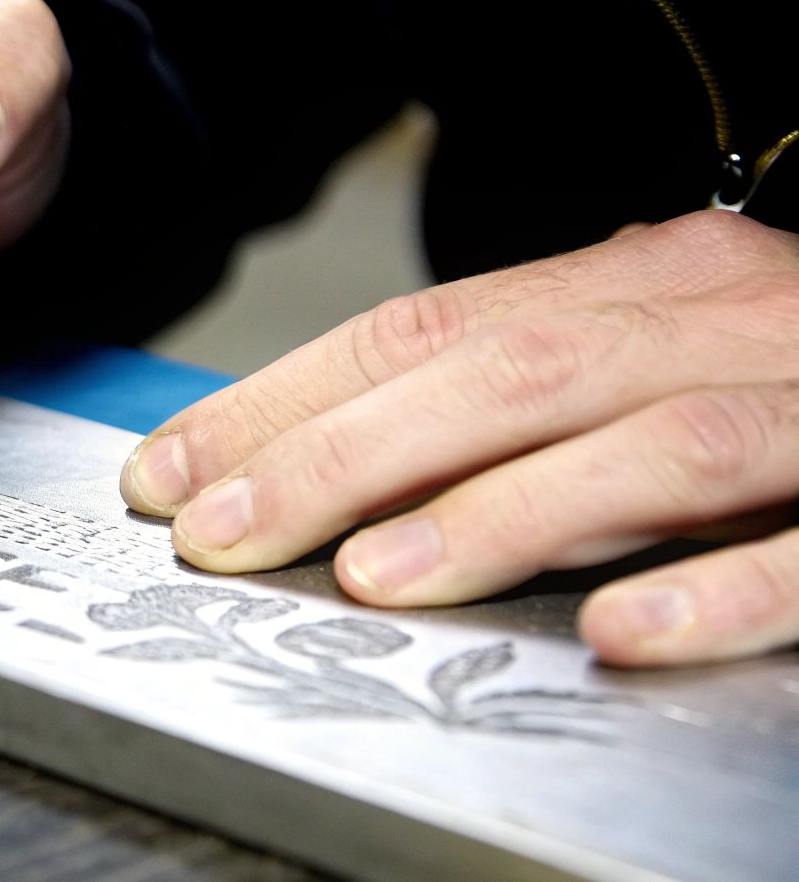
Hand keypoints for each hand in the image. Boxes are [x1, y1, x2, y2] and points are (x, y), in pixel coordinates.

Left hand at [120, 211, 798, 666]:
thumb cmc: (780, 376)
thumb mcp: (634, 351)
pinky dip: (720, 583)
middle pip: (501, 372)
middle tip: (222, 528)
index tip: (173, 469)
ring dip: (493, 513)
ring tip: (370, 577)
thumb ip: (509, 394)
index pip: (424, 327)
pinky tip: (625, 631)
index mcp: (635, 279)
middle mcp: (716, 316)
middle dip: (339, 454)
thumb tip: (320, 455)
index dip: (286, 398)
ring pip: (641, 440)